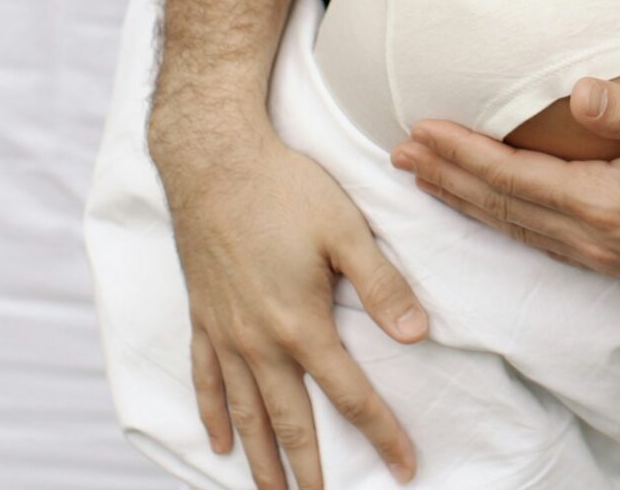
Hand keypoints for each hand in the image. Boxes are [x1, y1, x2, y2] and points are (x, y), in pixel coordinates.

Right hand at [157, 126, 425, 487]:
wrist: (212, 161)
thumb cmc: (285, 188)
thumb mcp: (346, 230)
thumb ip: (383, 284)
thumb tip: (417, 333)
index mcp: (300, 324)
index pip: (350, 396)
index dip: (382, 435)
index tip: (405, 469)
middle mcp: (258, 341)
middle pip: (290, 422)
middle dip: (309, 471)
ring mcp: (224, 332)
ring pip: (244, 413)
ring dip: (259, 459)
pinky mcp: (201, 316)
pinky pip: (204, 380)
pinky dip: (212, 415)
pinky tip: (219, 442)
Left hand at [391, 77, 619, 292]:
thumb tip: (576, 88)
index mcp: (607, 205)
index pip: (514, 176)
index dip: (462, 153)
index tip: (420, 130)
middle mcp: (595, 241)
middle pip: (502, 208)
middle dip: (446, 179)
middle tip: (397, 155)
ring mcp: (605, 260)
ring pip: (516, 230)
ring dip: (467, 202)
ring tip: (426, 178)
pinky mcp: (618, 266)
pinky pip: (541, 244)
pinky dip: (503, 222)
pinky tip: (491, 209)